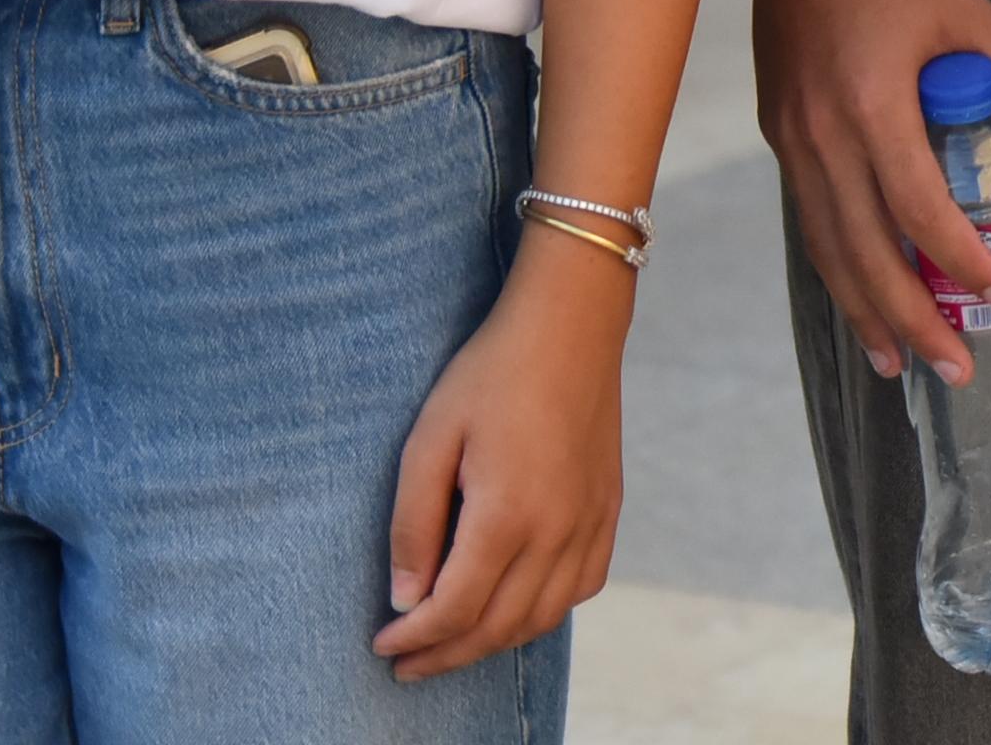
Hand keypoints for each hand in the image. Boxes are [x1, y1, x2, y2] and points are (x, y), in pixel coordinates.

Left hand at [373, 238, 630, 679]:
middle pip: (498, 625)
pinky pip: (582, 586)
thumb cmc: (491, 373)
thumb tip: (406, 599)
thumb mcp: (429, 439)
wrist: (571, 325)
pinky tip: (517, 605)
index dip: (414, 639)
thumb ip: (414, 525)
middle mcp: (556, 530)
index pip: (455, 609)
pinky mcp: (608, 508)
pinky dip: (546, 612)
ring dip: (494, 642)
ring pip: (543, 617)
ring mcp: (590, 521)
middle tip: (406, 665)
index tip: (382, 644)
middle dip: (446, 655)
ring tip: (453, 643)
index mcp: (507, 515)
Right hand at [747, 0, 990, 387]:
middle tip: (953, 370)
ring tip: (896, 361)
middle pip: (865, 253)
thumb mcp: (969, 12)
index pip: (920, 210)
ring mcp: (792, 139)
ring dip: (863, 310)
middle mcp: (822, 136)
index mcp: (871, 106)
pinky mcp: (780, 132)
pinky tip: (858, 293)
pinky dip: (836, 266)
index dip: (962, 262)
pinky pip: (812, 219)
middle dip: (910, 320)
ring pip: (828, 248)